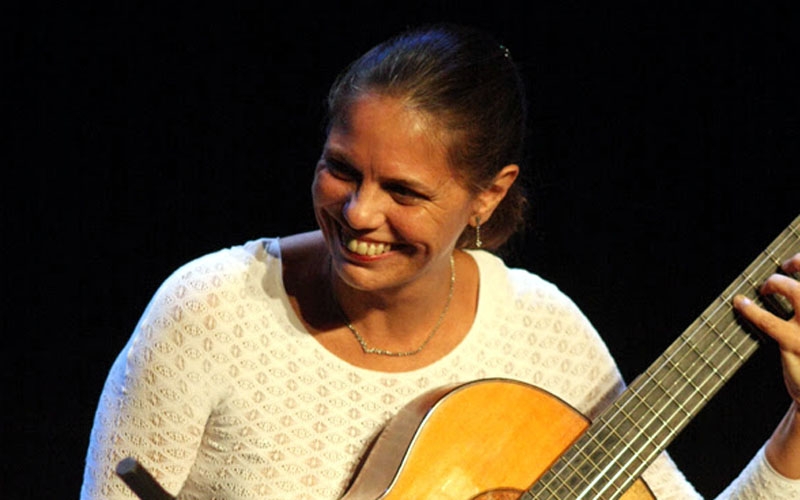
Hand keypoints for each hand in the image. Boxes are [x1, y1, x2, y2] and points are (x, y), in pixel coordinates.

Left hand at [734, 253, 799, 405]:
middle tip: (784, 267)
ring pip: (796, 291)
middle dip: (799, 262)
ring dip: (776, 282)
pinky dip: (750, 308)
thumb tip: (786, 285)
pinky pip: (768, 319)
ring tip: (765, 288)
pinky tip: (741, 303)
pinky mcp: (795, 342)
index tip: (795, 262)